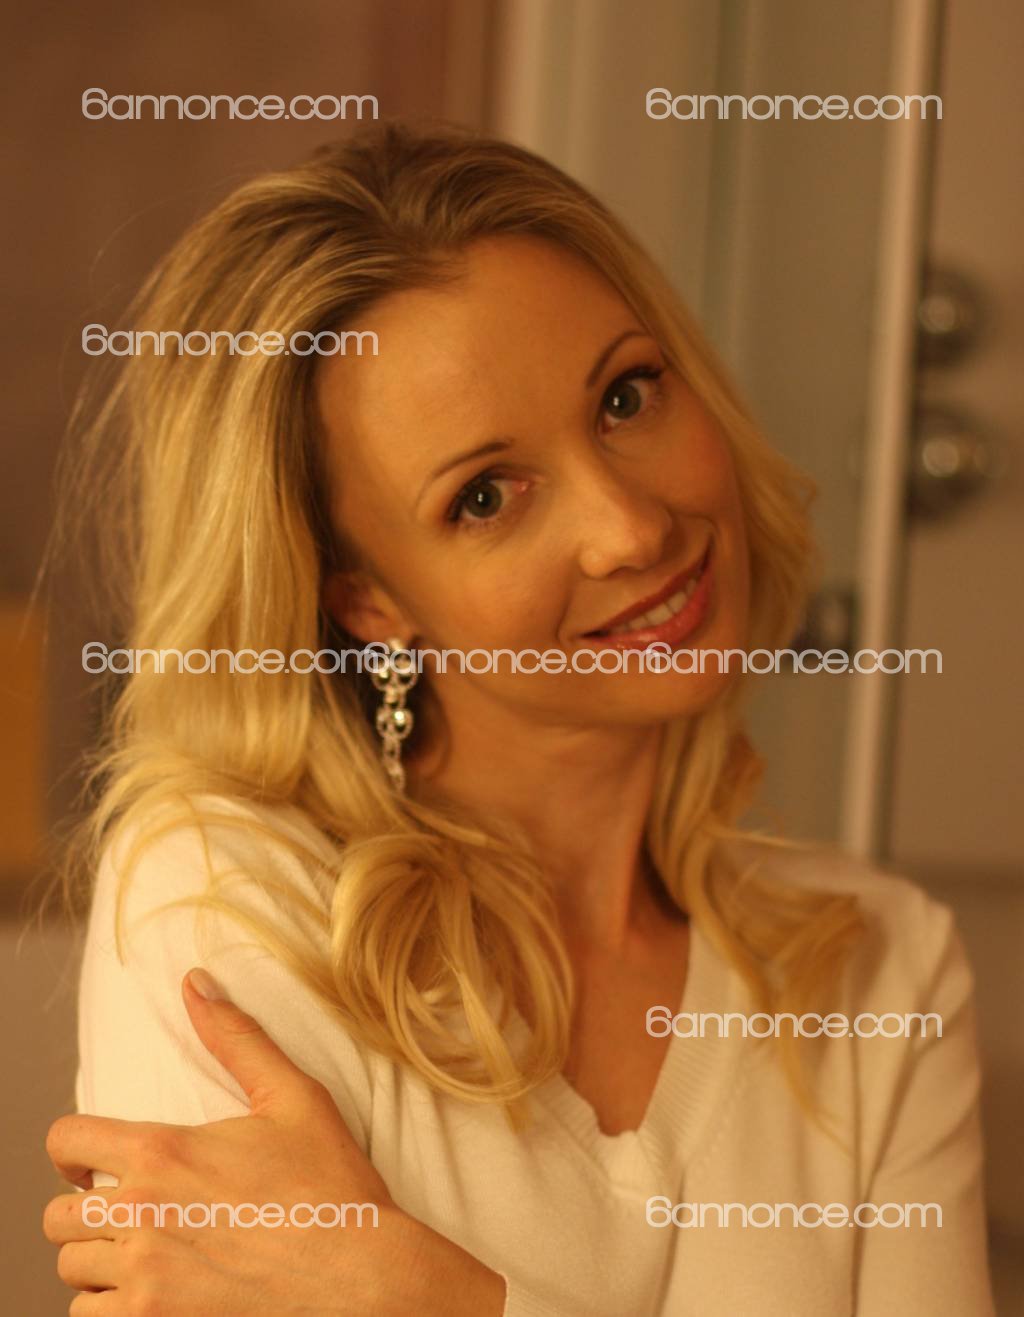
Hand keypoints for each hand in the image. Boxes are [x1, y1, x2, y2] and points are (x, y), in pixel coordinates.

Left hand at [43, 968, 505, 1314]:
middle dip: (90, 1212)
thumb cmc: (332, 1187)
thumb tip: (196, 981)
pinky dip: (112, 1309)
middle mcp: (140, 1215)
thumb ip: (236, 1036)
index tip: (95, 1164)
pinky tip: (154, 1295)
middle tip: (131, 1215)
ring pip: (72, 1275)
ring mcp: (143, 1279)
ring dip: (100, 1266)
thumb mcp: (293, 1097)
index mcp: (164, 1151)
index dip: (73, 1151)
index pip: (66, 1142)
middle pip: (60, 1217)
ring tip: (146, 1256)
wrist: (360, 1279)